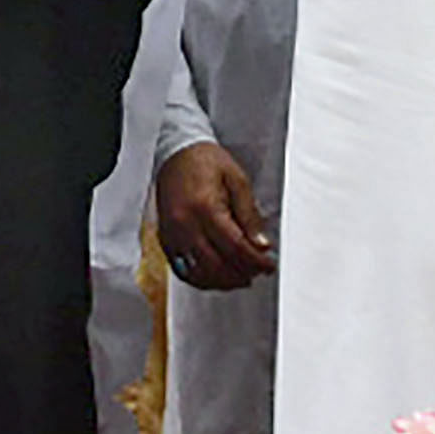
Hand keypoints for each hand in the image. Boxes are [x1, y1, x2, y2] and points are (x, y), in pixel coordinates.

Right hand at [156, 145, 272, 290]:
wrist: (175, 152)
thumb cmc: (205, 161)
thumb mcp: (237, 180)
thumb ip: (250, 215)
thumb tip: (261, 245)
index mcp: (205, 207)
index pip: (235, 247)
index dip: (256, 261)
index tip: (269, 265)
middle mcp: (185, 224)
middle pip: (217, 265)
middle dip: (242, 273)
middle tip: (258, 271)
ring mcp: (172, 234)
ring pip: (200, 273)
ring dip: (224, 281)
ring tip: (242, 276)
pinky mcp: (165, 239)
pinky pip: (183, 270)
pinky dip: (203, 279)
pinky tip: (218, 276)